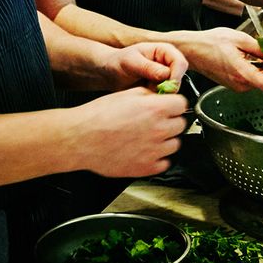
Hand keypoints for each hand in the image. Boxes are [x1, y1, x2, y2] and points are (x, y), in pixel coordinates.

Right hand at [74, 87, 188, 176]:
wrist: (80, 139)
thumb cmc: (98, 116)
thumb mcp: (126, 94)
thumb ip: (149, 95)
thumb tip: (161, 97)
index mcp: (155, 109)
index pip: (182, 104)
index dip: (174, 104)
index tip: (168, 107)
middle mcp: (158, 130)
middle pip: (181, 124)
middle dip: (171, 121)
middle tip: (156, 121)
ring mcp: (154, 151)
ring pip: (175, 144)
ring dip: (166, 140)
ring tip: (148, 137)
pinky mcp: (146, 168)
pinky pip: (165, 163)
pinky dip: (158, 158)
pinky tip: (145, 151)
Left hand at [103, 42, 189, 90]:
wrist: (111, 72)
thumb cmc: (119, 61)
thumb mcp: (131, 61)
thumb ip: (148, 67)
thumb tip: (166, 74)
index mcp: (165, 50)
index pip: (180, 63)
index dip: (175, 76)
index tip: (165, 86)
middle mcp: (168, 63)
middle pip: (179, 78)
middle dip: (167, 87)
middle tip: (150, 88)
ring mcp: (166, 76)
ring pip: (173, 90)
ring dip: (161, 94)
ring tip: (145, 89)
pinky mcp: (161, 88)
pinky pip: (165, 97)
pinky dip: (156, 99)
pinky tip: (145, 93)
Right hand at [179, 28, 262, 93]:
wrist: (191, 50)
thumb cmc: (209, 43)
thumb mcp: (239, 39)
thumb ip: (261, 48)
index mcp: (243, 74)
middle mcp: (240, 84)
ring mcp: (236, 85)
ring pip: (260, 80)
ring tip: (261, 51)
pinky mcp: (233, 83)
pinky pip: (251, 78)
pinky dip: (256, 68)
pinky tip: (251, 56)